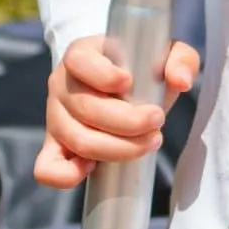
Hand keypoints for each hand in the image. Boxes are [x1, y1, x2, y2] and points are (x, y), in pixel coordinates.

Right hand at [35, 36, 200, 188]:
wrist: (124, 84)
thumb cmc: (141, 66)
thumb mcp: (165, 53)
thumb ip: (181, 59)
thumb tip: (180, 81)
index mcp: (81, 54)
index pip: (80, 61)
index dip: (103, 75)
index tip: (129, 82)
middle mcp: (61, 83)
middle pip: (86, 108)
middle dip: (128, 122)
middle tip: (158, 121)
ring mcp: (55, 116)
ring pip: (78, 139)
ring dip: (118, 148)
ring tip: (149, 142)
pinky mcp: (54, 144)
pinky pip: (46, 167)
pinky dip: (67, 175)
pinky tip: (94, 169)